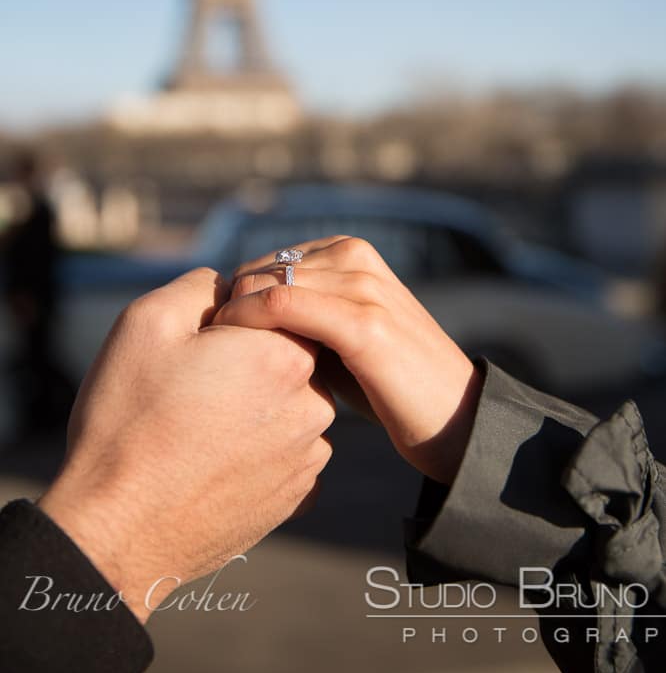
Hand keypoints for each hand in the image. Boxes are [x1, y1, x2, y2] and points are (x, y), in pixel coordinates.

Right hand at [39, 268, 333, 622]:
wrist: (117, 529)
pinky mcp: (298, 497)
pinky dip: (261, 448)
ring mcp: (308, 456)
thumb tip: (232, 285)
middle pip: (292, 357)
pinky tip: (216, 457)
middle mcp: (313, 404)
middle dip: (252, 361)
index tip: (202, 342)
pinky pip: (288, 451)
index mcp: (285, 352)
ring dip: (259, 405)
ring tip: (201, 426)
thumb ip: (203, 284)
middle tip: (196, 385)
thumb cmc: (129, 419)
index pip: (283, 310)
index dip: (239, 319)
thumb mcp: (148, 321)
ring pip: (293, 405)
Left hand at [215, 238, 482, 484]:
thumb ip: (303, 318)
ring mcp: (361, 286)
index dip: (234, 298)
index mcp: (350, 253)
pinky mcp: (364, 324)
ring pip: (267, 281)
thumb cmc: (389, 385)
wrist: (455, 419)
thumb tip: (238, 321)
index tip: (209, 339)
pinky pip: (285, 306)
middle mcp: (355, 258)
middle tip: (203, 353)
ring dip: (232, 316)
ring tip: (213, 358)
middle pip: (260, 269)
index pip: (266, 262)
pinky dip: (251, 323)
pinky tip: (236, 355)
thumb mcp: (343, 338)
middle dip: (228, 307)